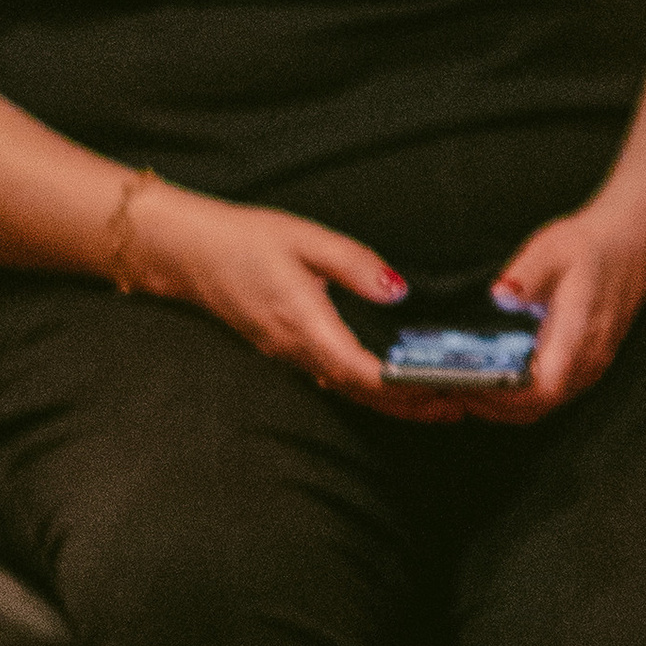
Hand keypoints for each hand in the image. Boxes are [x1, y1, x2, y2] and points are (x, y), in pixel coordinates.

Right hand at [121, 180, 418, 409]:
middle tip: (459, 407)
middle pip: (360, 393)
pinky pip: (333, 381)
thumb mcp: (305, 239)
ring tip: (438, 404)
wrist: (186, 252)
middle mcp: (297, 350)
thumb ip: (355, 265)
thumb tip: (399, 291)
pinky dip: (368, 390)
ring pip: (347, 392)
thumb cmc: (245, 240)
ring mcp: (289, 356)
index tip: (443, 391)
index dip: (402, 388)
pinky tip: (391, 386)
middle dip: (410, 405)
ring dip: (392, 403)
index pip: (361, 372)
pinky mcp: (286, 351)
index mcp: (305, 325)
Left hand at [455, 203, 645, 419]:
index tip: (467, 384)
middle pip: (534, 408)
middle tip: (449, 385)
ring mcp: (588, 370)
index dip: (503, 396)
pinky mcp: (584, 369)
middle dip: (490, 404)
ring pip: (540, 408)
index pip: (541, 389)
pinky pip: (547, 399)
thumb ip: (526, 275)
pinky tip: (493, 379)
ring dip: (501, 406)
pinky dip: (516, 399)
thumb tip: (499, 295)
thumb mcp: (553, 250)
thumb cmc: (589, 249)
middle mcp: (586, 362)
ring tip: (464, 385)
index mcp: (578, 336)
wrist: (632, 249)